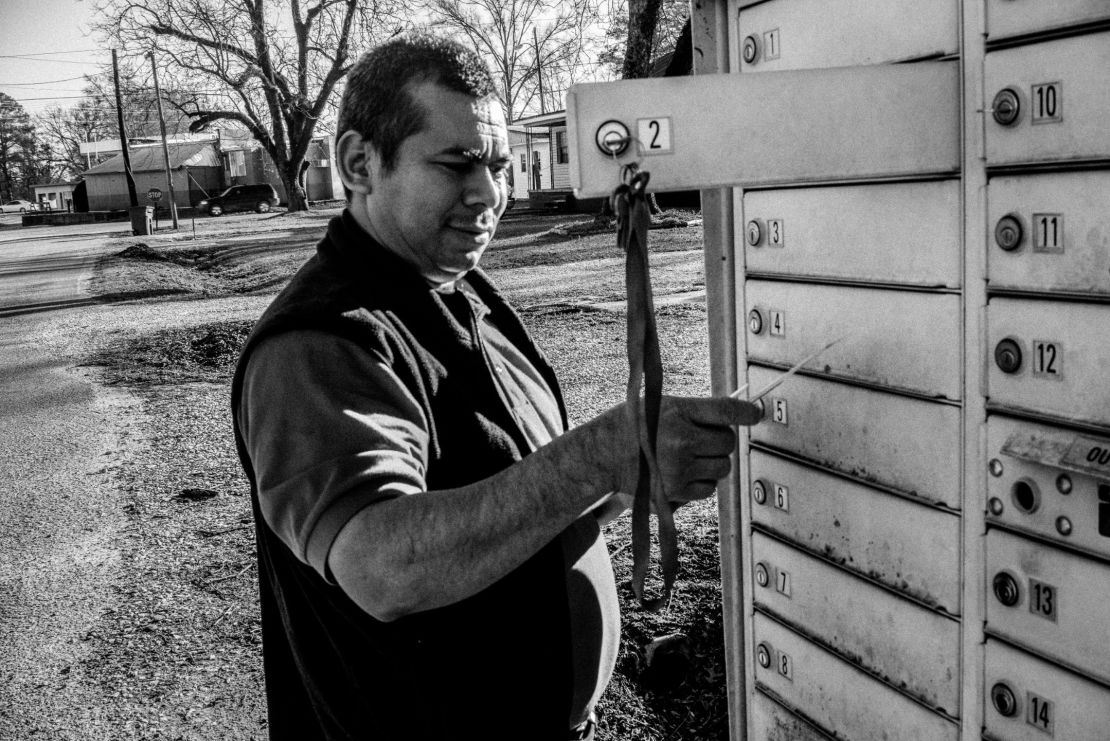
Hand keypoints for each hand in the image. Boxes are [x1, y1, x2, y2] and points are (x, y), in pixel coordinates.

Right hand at [611, 396, 761, 509]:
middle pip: (728, 442)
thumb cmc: (634, 426)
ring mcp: (680, 468)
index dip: (748, 412)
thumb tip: (736, 416)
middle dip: (720, 441)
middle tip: (702, 438)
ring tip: (690, 456)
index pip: (726, 411)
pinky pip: (709, 488)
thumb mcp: (661, 405)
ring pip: (723, 467)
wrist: (603, 454)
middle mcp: (681, 440)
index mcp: (678, 412)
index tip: (756, 414)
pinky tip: (684, 473)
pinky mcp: (677, 491)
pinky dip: (703, 482)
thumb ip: (696, 412)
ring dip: (713, 462)